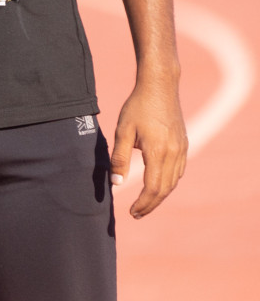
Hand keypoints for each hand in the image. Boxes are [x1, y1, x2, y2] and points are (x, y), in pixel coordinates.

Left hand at [110, 76, 186, 217]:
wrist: (160, 86)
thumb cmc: (138, 106)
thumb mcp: (123, 131)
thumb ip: (119, 158)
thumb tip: (115, 183)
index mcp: (158, 152)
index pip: (153, 188)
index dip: (143, 203)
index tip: (132, 213)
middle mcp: (174, 154)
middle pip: (165, 189)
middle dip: (151, 204)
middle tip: (137, 213)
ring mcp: (182, 149)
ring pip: (173, 182)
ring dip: (160, 195)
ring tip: (145, 203)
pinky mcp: (184, 145)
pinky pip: (178, 171)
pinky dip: (168, 182)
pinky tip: (157, 185)